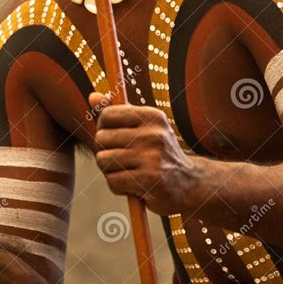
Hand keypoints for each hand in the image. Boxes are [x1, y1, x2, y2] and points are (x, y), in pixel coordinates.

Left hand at [89, 92, 200, 215]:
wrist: (190, 183)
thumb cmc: (158, 153)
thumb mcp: (143, 127)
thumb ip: (117, 112)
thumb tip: (92, 97)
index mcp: (152, 116)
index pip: (107, 115)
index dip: (103, 128)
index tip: (112, 137)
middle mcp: (153, 134)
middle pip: (101, 139)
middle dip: (104, 151)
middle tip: (122, 158)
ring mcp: (152, 158)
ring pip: (103, 161)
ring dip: (109, 170)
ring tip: (127, 170)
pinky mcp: (149, 181)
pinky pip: (113, 181)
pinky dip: (117, 186)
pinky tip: (133, 185)